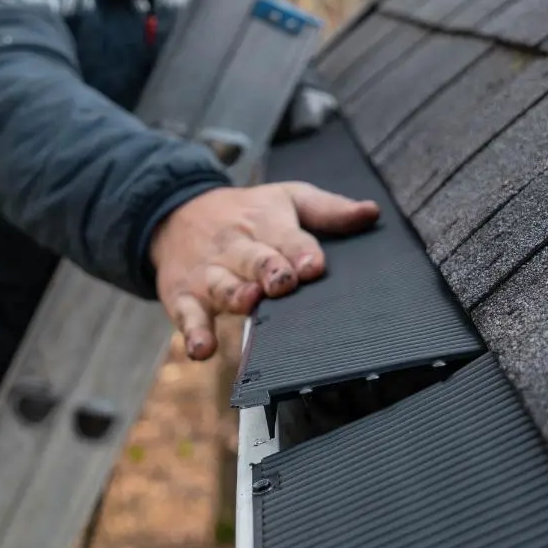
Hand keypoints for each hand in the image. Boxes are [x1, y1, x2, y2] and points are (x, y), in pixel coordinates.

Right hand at [149, 181, 379, 360]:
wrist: (175, 212)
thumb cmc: (246, 213)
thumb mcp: (286, 198)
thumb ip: (328, 210)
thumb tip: (372, 213)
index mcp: (265, 221)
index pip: (286, 236)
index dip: (301, 252)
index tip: (314, 267)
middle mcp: (236, 246)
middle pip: (254, 259)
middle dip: (268, 270)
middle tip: (283, 283)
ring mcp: (209, 273)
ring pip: (222, 285)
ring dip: (234, 294)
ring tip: (248, 302)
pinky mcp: (183, 297)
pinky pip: (187, 316)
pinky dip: (193, 333)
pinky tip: (202, 349)